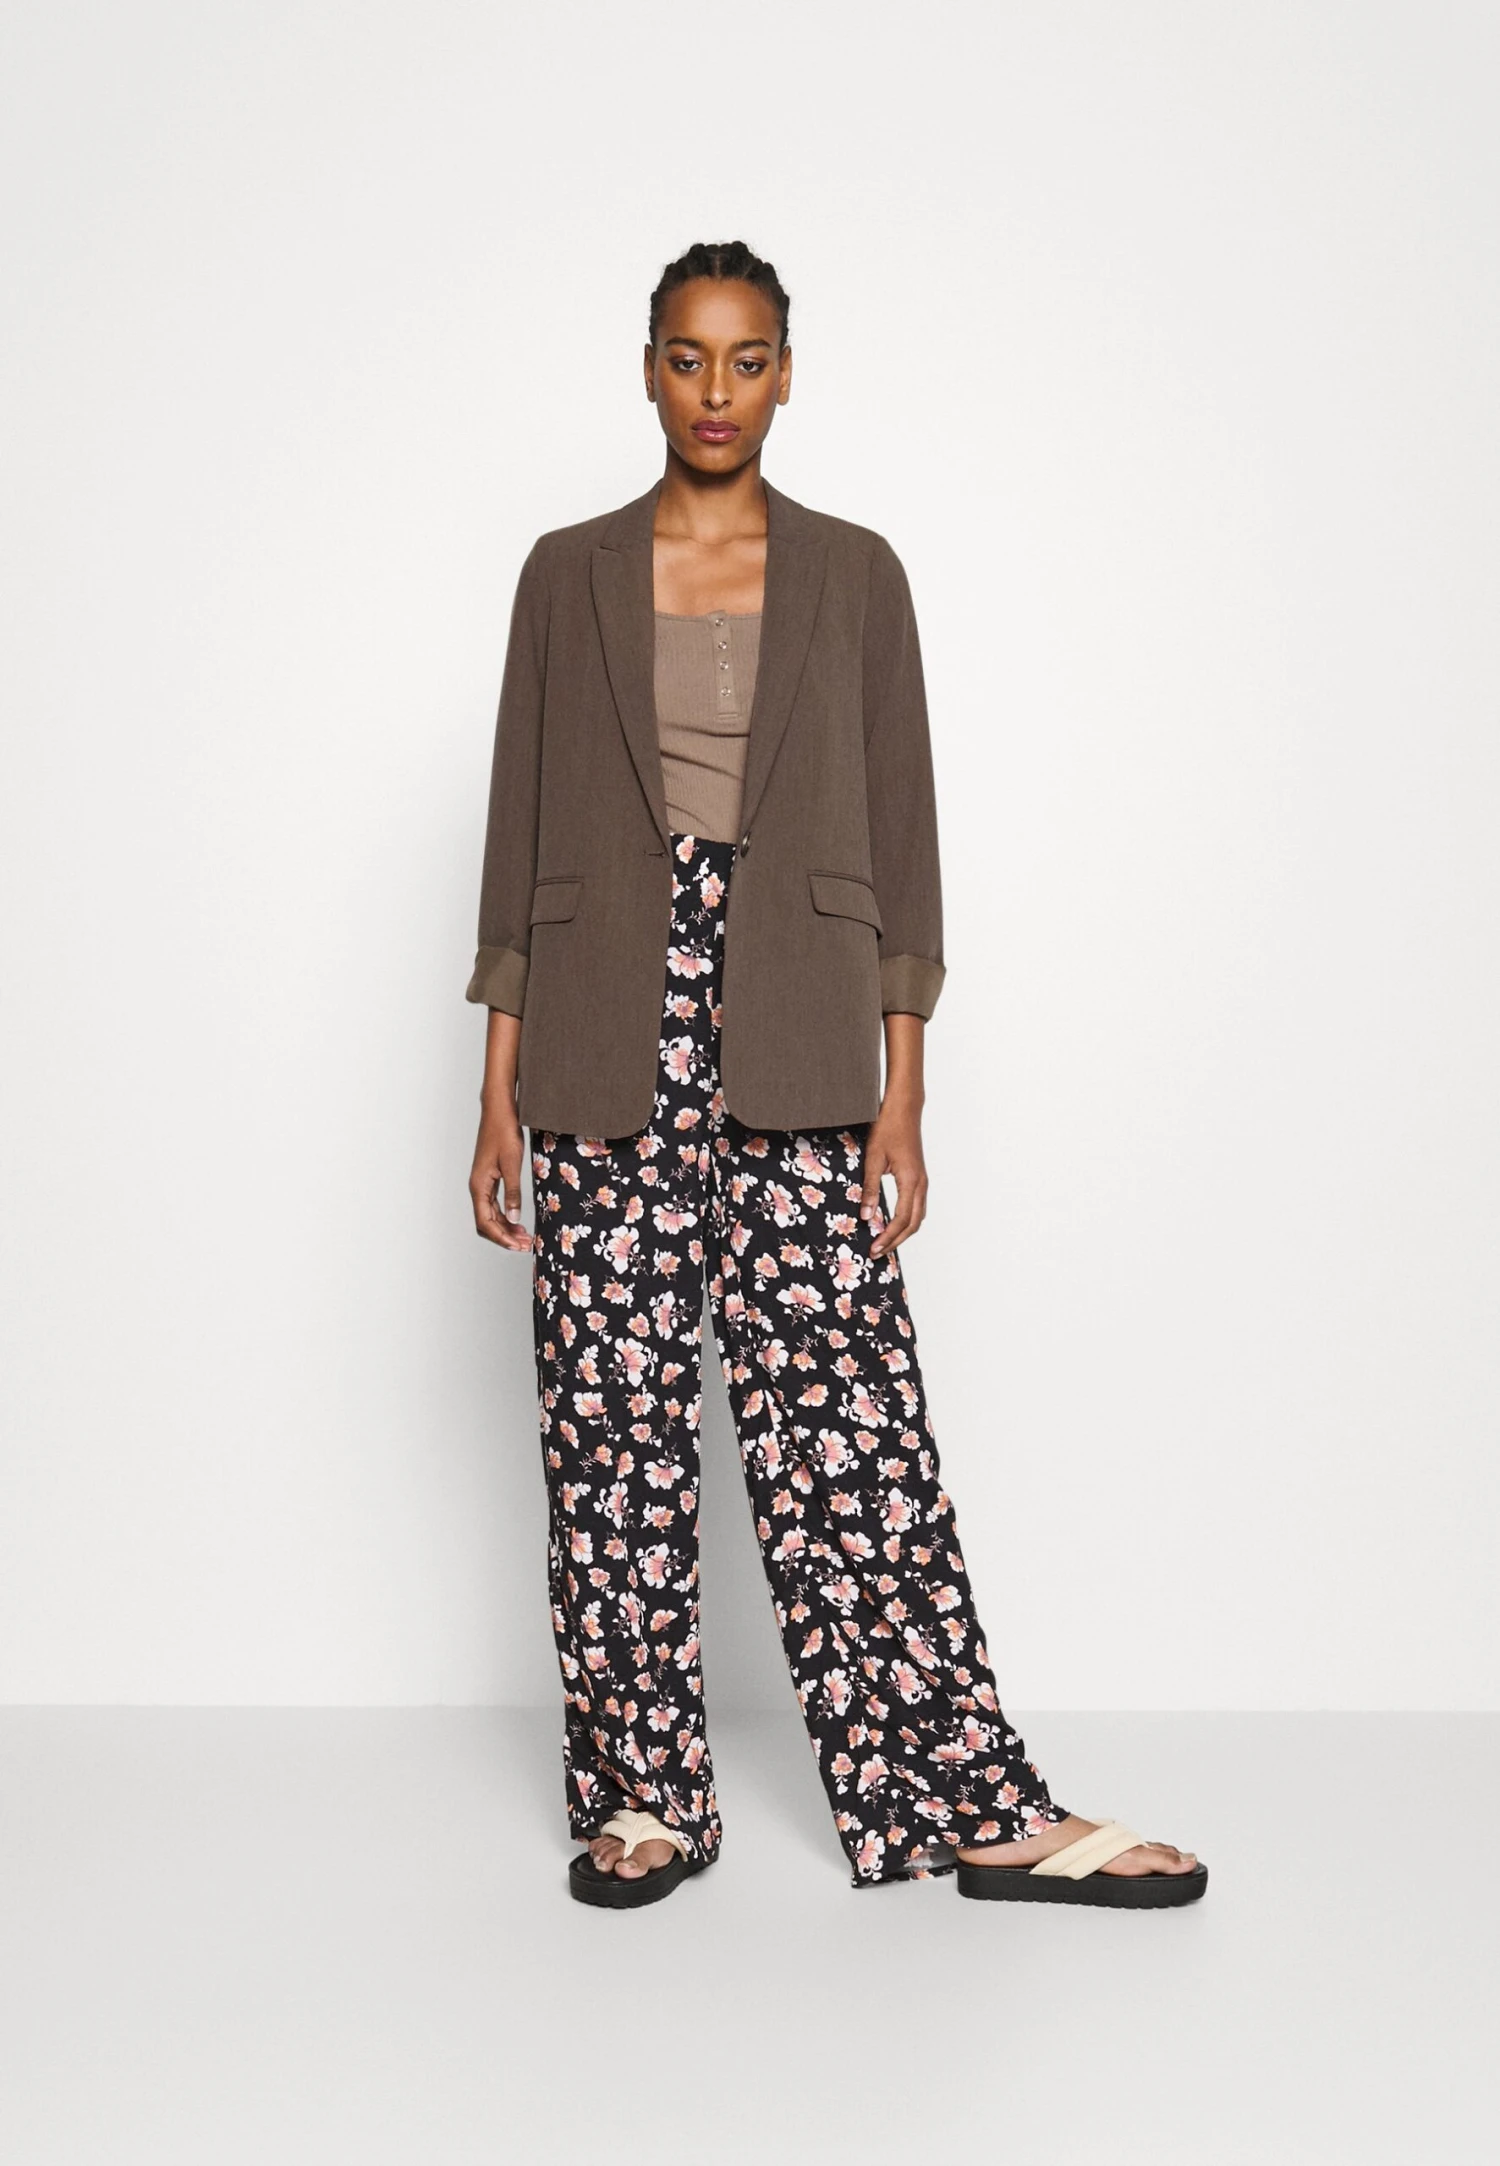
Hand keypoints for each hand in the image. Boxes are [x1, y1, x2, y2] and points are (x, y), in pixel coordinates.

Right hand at [470, 1105, 531, 1249]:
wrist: (499, 1111)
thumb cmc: (503, 1132)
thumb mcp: (512, 1164)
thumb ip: (513, 1192)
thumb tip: (514, 1217)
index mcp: (479, 1185)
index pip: (485, 1222)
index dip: (501, 1237)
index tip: (517, 1246)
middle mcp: (477, 1187)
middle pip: (486, 1222)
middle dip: (504, 1236)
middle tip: (525, 1245)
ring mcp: (483, 1183)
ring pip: (490, 1214)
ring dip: (506, 1227)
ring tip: (524, 1236)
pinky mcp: (489, 1177)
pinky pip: (494, 1204)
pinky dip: (505, 1215)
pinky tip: (518, 1219)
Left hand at [859, 1094, 927, 1255]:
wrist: (904, 1108)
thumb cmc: (888, 1128)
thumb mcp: (873, 1158)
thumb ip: (870, 1188)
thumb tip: (866, 1216)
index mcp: (911, 1181)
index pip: (901, 1219)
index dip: (888, 1237)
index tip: (874, 1248)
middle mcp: (921, 1184)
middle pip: (913, 1224)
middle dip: (896, 1241)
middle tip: (877, 1252)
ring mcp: (922, 1180)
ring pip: (918, 1216)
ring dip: (903, 1232)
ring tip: (884, 1242)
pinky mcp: (919, 1176)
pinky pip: (916, 1206)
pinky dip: (907, 1220)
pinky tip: (892, 1223)